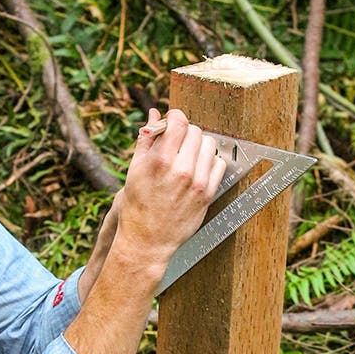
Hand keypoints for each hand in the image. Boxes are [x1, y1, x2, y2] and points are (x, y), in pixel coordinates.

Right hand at [116, 108, 228, 259]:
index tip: (173, 120)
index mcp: (161, 161)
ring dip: (199, 145)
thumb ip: (147, 138)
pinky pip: (219, 164)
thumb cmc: (137, 204)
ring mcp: (198, 183)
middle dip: (185, 132)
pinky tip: (198, 167)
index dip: (176, 116)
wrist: (148, 239)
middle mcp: (182, 170)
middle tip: (177, 141)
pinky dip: (209, 161)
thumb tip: (155, 114)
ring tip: (187, 155)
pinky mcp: (208, 194)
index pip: (179, 122)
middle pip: (195, 132)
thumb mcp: (135, 168)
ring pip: (210, 145)